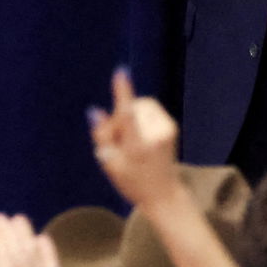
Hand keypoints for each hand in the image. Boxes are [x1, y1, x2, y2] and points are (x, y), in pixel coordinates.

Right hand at [90, 68, 182, 208]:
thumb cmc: (132, 182)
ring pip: (139, 106)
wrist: (163, 194)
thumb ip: (102, 137)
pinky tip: (138, 136)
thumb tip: (95, 110)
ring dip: (129, 116)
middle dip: (118, 118)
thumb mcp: (110, 165)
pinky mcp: (171, 125)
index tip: (121, 72)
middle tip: (115, 140)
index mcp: (138, 147)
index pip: (128, 115)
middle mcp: (156, 135)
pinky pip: (148, 110)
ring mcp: (167, 129)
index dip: (123, 92)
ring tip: (127, 139)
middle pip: (130, 109)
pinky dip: (139, 117)